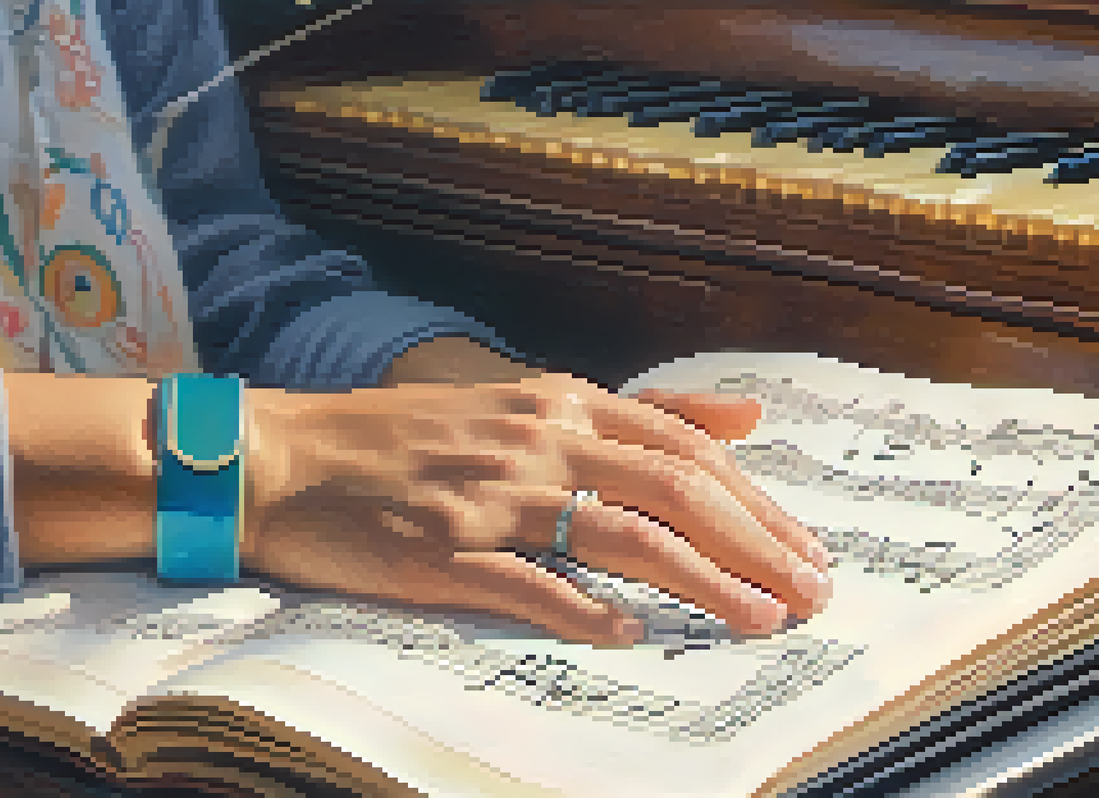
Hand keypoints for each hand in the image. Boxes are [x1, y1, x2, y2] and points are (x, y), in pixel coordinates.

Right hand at [241, 372, 831, 646]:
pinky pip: (524, 583)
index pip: (686, 449)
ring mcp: (487, 496)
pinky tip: (629, 635)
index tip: (808, 550)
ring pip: (619, 536)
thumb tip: (746, 411)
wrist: (287, 456)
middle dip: (756, 546)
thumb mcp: (526, 401)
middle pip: (673, 489)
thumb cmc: (407, 437)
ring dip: (701, 583)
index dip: (758, 502)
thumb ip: (637, 411)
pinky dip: (583, 609)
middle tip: (812, 596)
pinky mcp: (438, 550)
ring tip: (758, 622)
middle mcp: (535, 440)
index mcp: (559, 402)